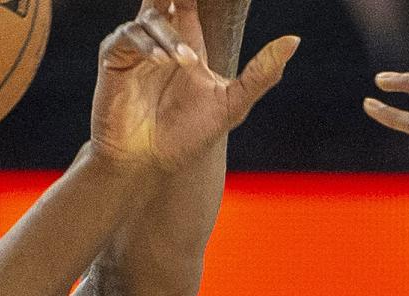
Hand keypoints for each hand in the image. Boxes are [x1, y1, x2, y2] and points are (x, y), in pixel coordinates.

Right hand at [91, 2, 298, 172]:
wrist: (148, 165)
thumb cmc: (186, 138)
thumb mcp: (232, 106)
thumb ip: (261, 74)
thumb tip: (295, 40)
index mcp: (189, 41)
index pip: (192, 0)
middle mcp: (162, 38)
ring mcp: (137, 47)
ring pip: (151, 15)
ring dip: (170, 35)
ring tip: (185, 63)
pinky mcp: (114, 59)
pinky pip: (127, 36)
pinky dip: (146, 44)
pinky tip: (161, 62)